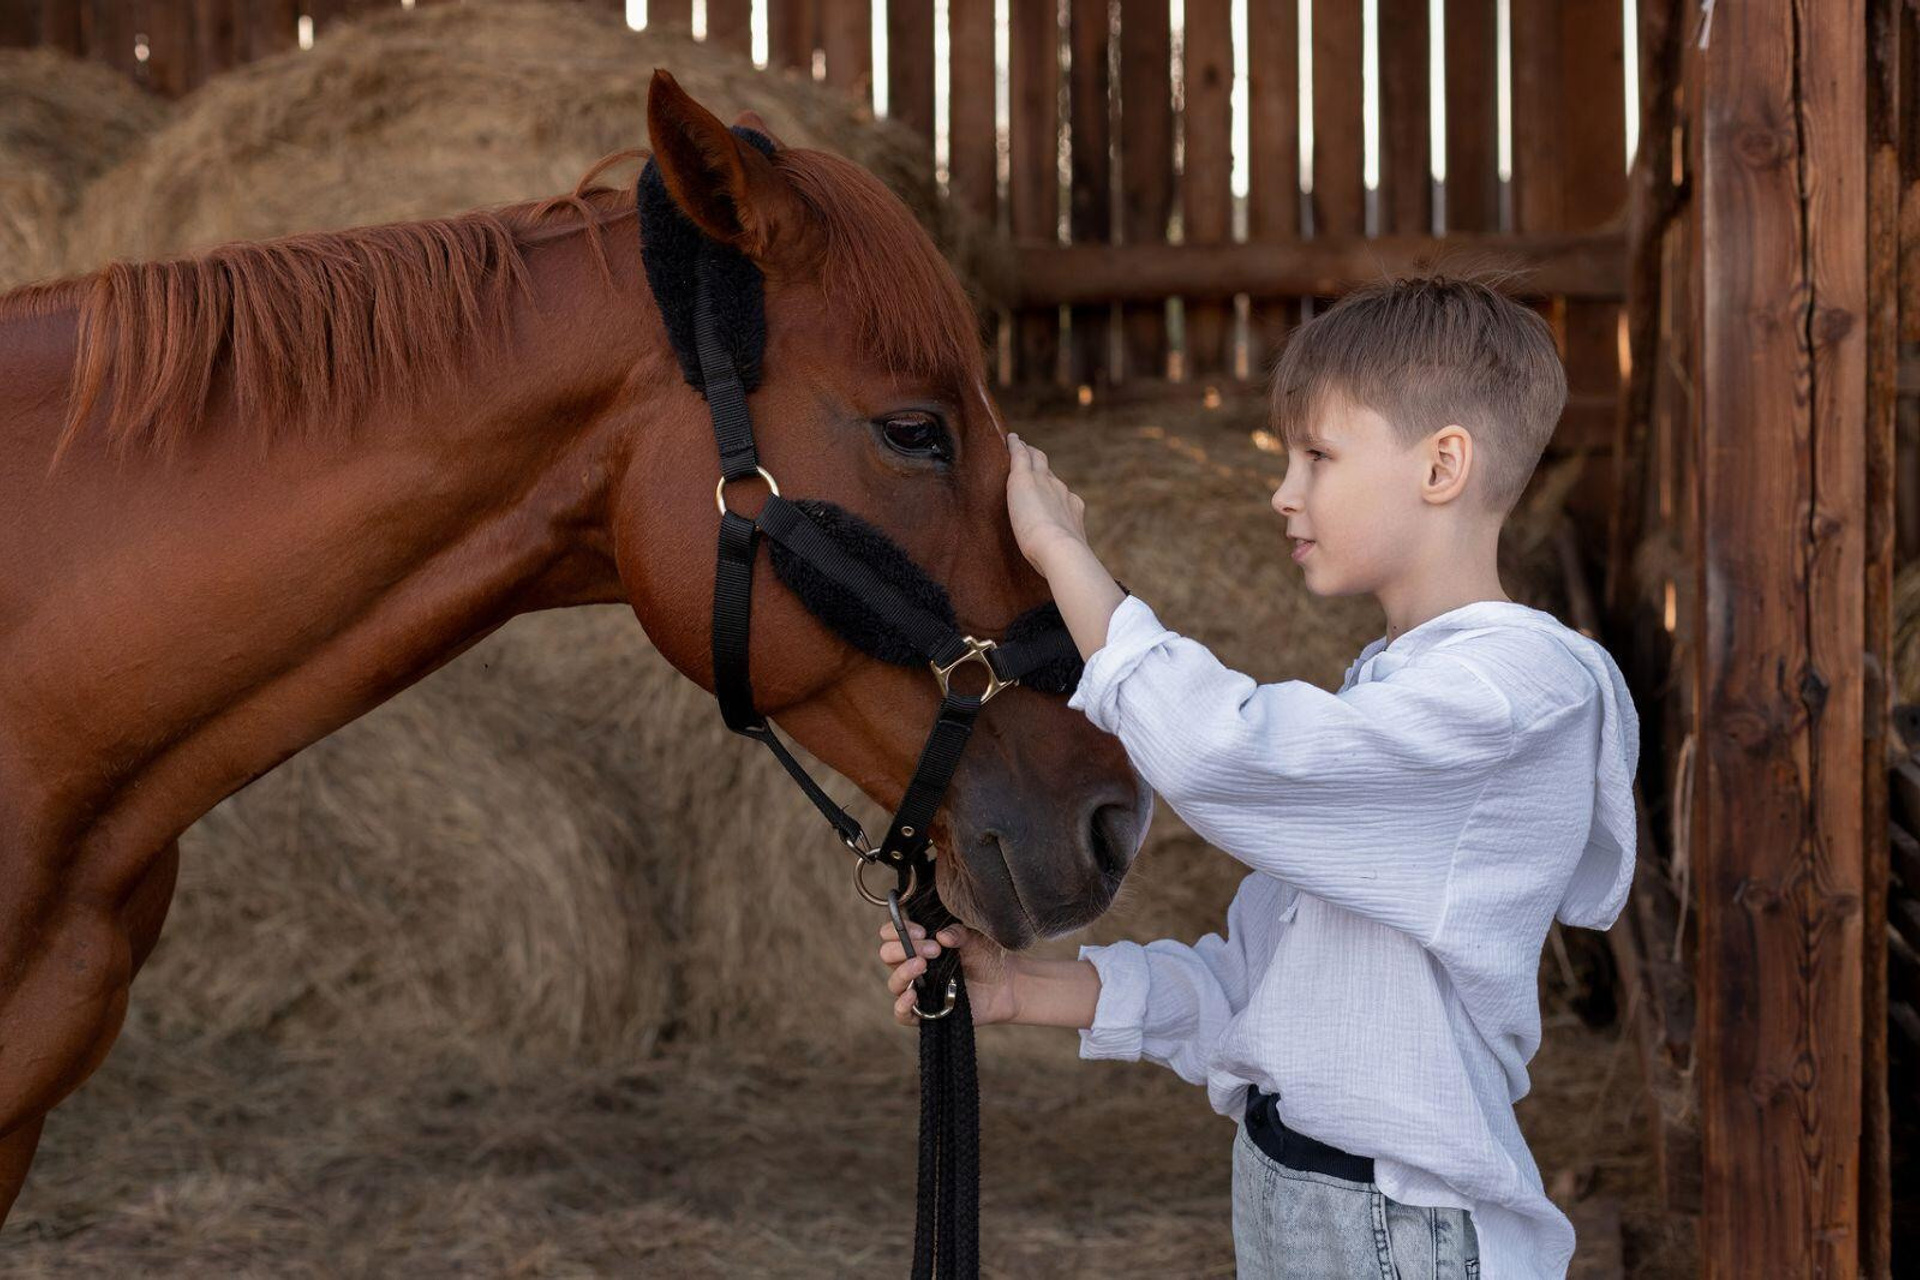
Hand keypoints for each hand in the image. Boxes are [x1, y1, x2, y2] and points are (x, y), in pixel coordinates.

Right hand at [878, 916, 1020, 1026]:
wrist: (1009, 984)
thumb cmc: (988, 957)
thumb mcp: (974, 938)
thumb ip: (957, 933)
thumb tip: (940, 936)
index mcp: (920, 944)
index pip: (892, 934)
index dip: (898, 930)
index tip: (921, 930)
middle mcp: (915, 966)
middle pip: (887, 956)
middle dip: (903, 948)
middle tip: (933, 949)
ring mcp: (920, 990)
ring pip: (894, 983)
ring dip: (904, 971)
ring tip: (923, 964)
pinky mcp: (927, 1013)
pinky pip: (903, 1015)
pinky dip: (902, 1006)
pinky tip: (912, 995)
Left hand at [1006, 432, 1089, 574]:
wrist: (1059, 550)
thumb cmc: (1062, 560)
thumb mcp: (1068, 555)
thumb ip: (1067, 556)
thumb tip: (1074, 573)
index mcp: (1071, 508)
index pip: (1060, 493)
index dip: (1053, 489)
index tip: (1048, 488)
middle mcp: (1060, 490)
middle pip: (1049, 472)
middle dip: (1042, 465)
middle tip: (1033, 459)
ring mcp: (1043, 481)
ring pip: (1036, 459)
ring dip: (1029, 452)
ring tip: (1020, 446)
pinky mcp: (1024, 478)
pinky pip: (1019, 454)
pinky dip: (1015, 445)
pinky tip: (1010, 439)